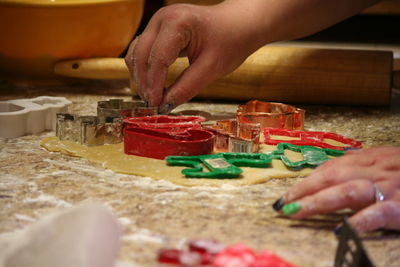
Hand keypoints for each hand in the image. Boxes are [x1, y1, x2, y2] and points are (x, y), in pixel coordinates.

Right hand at [124, 2, 265, 111]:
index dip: (154, 85)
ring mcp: (158, 22)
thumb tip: (165, 105)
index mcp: (178, 22)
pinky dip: (145, 69)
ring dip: (141, 76)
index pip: (157, 58)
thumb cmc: (231, 40)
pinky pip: (142, 50)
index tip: (155, 105)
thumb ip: (187, 87)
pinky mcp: (158, 29)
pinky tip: (152, 85)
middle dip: (144, 82)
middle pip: (142, 54)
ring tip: (152, 97)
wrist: (239, 24)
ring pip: (137, 52)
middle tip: (152, 104)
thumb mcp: (211, 68)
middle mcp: (163, 18)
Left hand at [272, 146, 399, 232]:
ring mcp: (389, 186)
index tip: (287, 195)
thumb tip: (330, 177)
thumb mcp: (387, 161)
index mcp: (370, 158)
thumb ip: (361, 166)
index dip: (306, 181)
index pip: (330, 168)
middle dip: (303, 191)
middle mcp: (376, 168)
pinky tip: (341, 230)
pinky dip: (358, 221)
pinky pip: (377, 213)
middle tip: (282, 206)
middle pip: (331, 176)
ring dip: (318, 202)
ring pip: (347, 191)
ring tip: (296, 213)